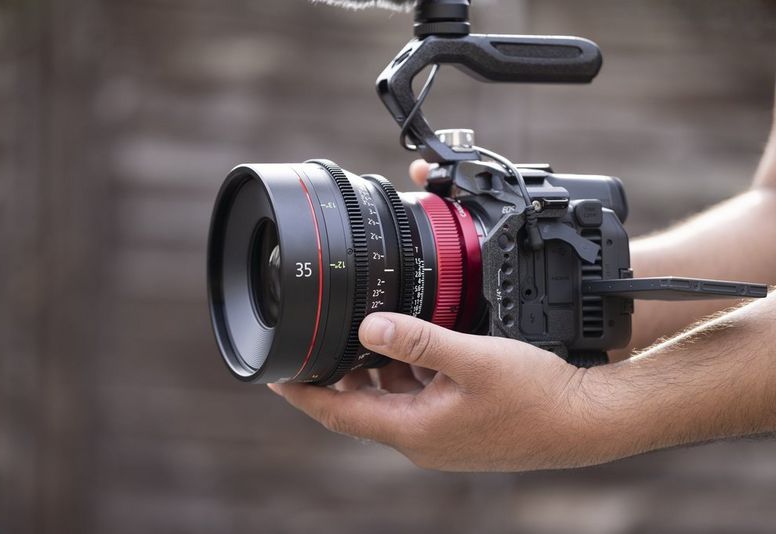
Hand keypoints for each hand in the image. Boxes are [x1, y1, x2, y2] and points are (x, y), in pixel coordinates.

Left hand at [269, 312, 606, 470]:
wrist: (586, 421)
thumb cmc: (535, 395)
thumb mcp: (472, 359)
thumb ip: (417, 340)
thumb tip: (367, 328)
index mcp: (413, 430)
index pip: (338, 414)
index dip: (303, 393)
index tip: (274, 374)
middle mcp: (421, 439)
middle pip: (360, 405)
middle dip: (337, 374)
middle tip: (320, 340)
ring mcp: (442, 435)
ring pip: (392, 398)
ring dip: (376, 369)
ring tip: (368, 330)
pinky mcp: (460, 425)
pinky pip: (419, 397)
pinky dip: (409, 372)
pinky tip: (418, 343)